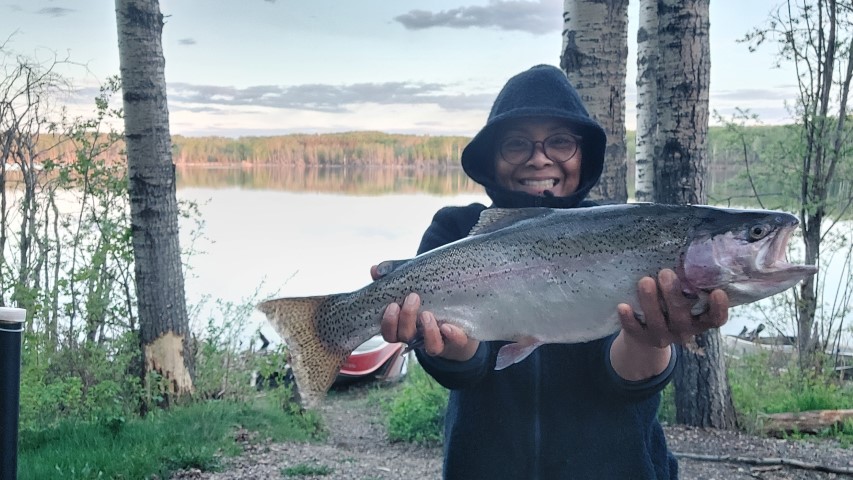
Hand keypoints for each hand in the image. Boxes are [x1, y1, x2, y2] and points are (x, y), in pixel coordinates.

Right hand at [370, 265, 478, 361]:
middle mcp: (420, 336)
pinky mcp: (459, 339)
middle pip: (406, 337)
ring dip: (428, 331)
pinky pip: (457, 342)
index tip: (392, 305)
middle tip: (413, 297)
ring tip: (427, 314)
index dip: (388, 323)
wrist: (461, 309)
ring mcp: (440, 339)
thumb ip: (392, 275)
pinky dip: (453, 335)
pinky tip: (448, 326)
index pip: (389, 333)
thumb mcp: (411, 283)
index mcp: (404, 326)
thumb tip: (374, 270)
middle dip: (407, 319)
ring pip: (431, 346)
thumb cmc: (428, 296)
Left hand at [611, 269, 728, 380]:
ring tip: (645, 281)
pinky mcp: (642, 338)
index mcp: (700, 320)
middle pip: (681, 318)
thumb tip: (691, 251)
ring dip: (650, 302)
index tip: (718, 292)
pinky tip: (623, 306)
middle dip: (673, 295)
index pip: (715, 319)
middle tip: (665, 272)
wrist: (649, 331)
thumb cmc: (673, 304)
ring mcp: (663, 336)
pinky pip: (635, 330)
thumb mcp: (686, 297)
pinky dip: (629, 319)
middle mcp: (684, 331)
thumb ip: (690, 282)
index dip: (719, 308)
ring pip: (657, 323)